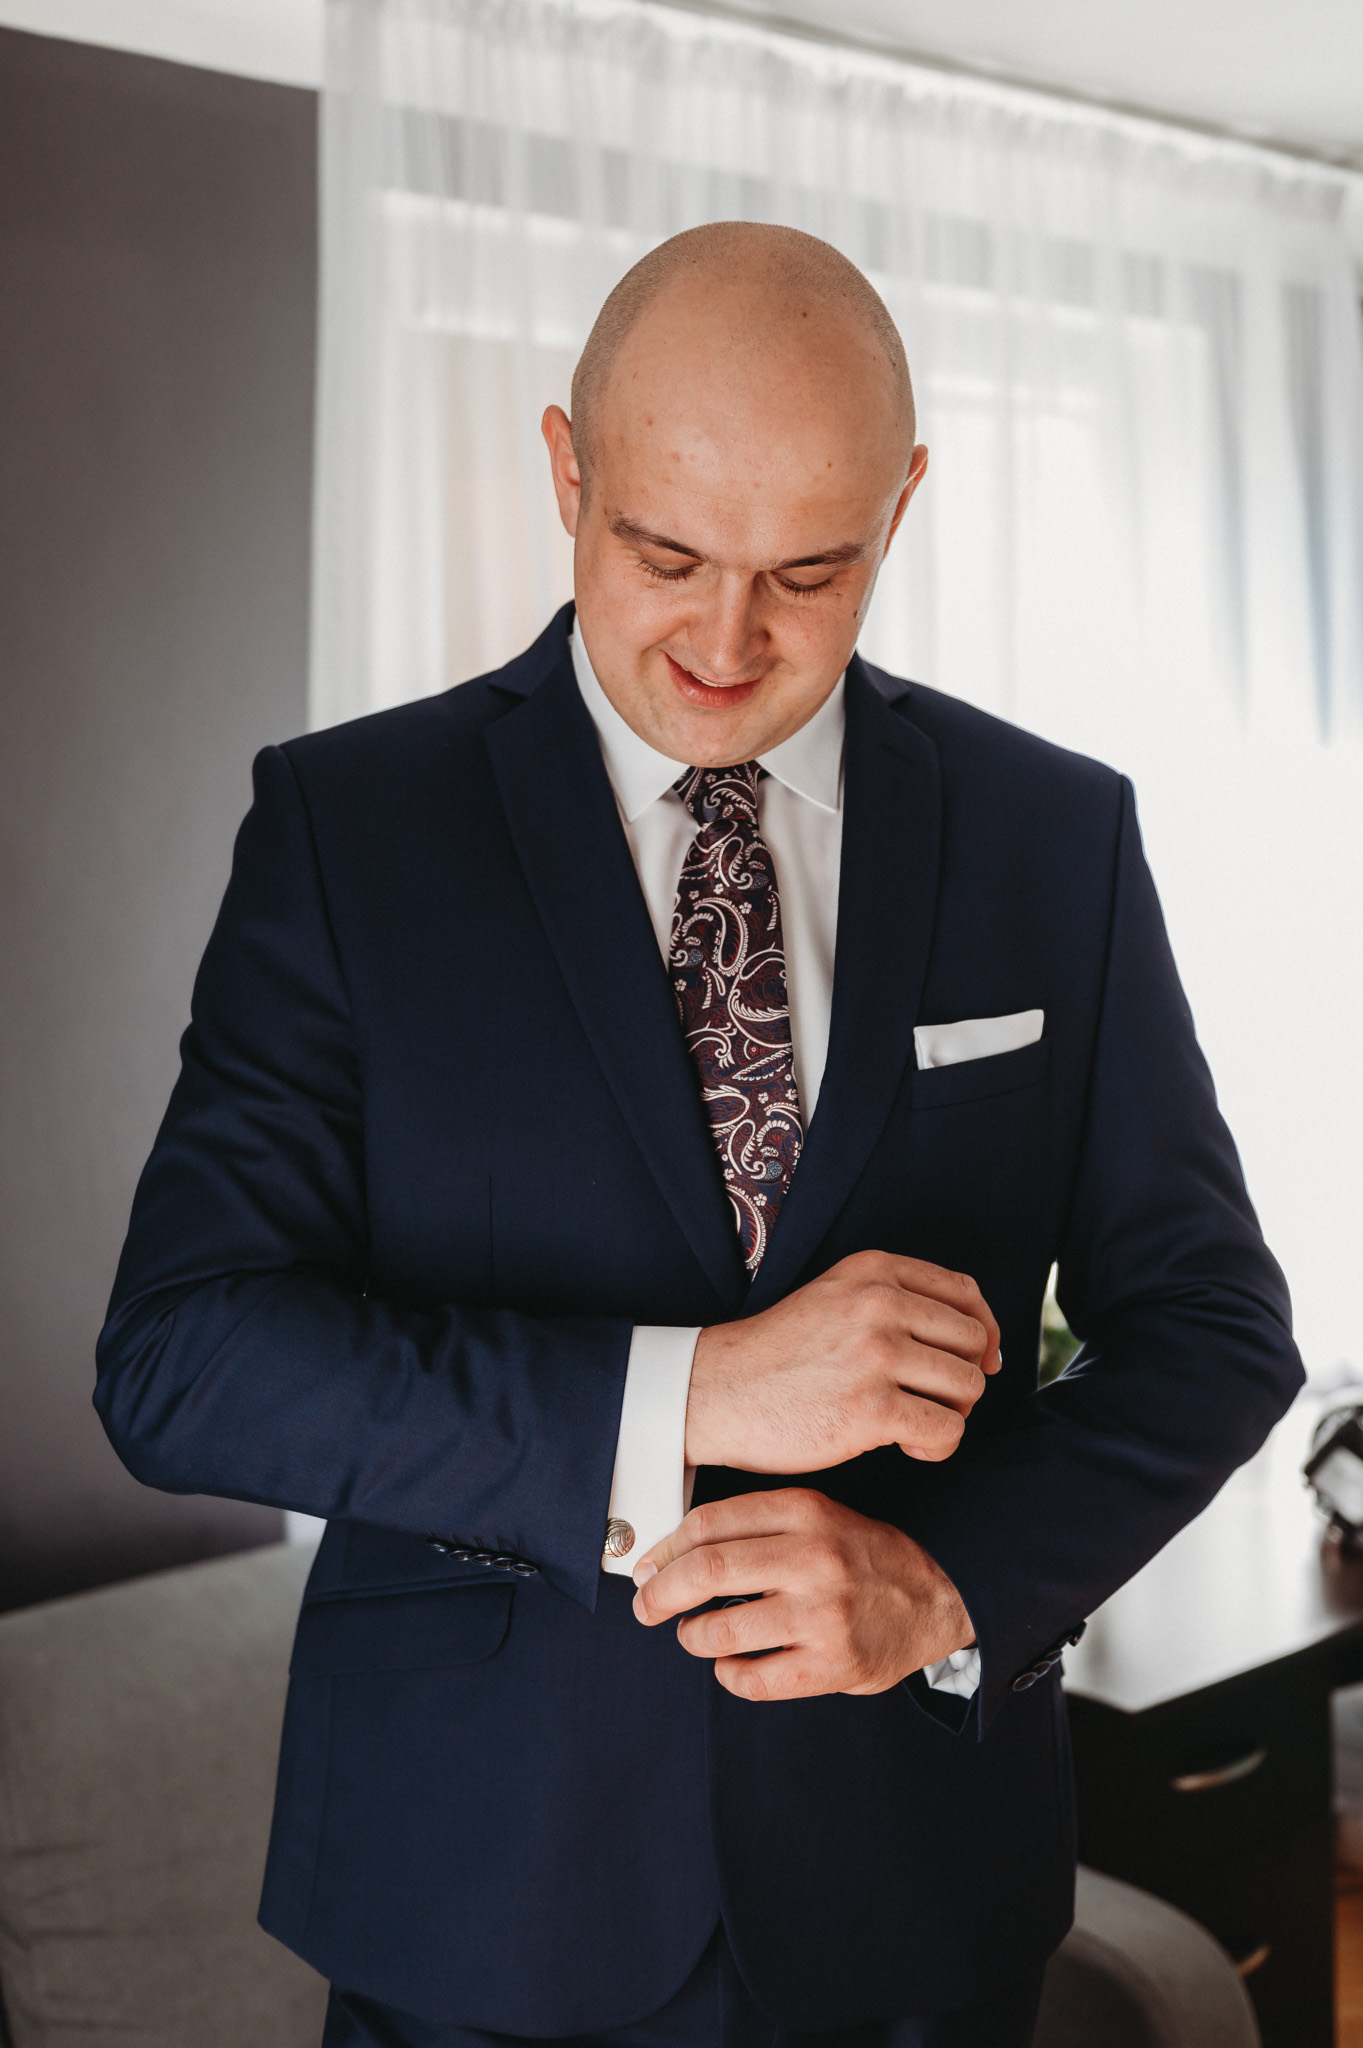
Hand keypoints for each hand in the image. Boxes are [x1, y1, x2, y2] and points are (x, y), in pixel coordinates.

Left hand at [632, 1488, 974, 1699]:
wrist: (937, 1593)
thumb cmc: (858, 1555)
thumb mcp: (816, 1516)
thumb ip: (753, 1524)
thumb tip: (666, 1553)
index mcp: (805, 1511)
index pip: (708, 1523)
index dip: (664, 1548)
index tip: (648, 1566)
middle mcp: (814, 1558)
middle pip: (706, 1571)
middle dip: (659, 1594)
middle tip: (646, 1607)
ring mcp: (825, 1615)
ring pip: (721, 1632)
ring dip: (692, 1637)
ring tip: (693, 1635)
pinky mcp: (834, 1665)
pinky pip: (753, 1680)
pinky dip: (728, 1674)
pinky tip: (731, 1664)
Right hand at [683, 1250, 999, 1471]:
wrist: (717, 1391)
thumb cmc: (780, 1355)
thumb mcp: (837, 1298)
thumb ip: (899, 1303)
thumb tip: (988, 1346)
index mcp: (873, 1271)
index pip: (965, 1293)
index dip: (983, 1332)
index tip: (974, 1361)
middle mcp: (879, 1303)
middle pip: (974, 1341)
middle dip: (964, 1378)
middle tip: (931, 1401)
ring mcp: (875, 1354)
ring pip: (968, 1386)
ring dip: (951, 1414)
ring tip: (914, 1423)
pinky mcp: (870, 1408)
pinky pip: (946, 1430)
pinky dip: (937, 1446)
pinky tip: (906, 1445)